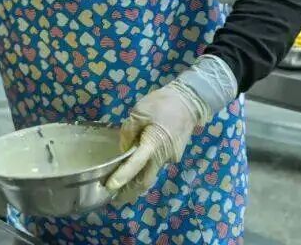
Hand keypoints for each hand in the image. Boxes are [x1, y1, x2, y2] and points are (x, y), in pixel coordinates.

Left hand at [105, 80, 209, 202]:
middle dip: (129, 191)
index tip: (109, 188)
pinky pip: (157, 164)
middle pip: (145, 180)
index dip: (122, 178)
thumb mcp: (139, 112)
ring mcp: (171, 157)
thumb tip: (124, 150)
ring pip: (151, 173)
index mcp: (153, 143)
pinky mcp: (174, 155)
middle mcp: (163, 156)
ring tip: (121, 185)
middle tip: (113, 198)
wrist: (190, 101)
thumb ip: (128, 132)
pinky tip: (136, 166)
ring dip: (137, 181)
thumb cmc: (162, 103)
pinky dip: (145, 168)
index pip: (135, 165)